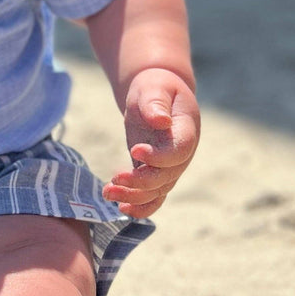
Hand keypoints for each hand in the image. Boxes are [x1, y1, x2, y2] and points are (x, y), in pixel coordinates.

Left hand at [102, 68, 199, 218]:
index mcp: (185, 130)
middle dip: (141, 182)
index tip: (135, 150)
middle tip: (116, 177)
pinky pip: (154, 197)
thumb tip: (160, 121)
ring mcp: (170, 167)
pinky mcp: (156, 173)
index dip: (160, 156)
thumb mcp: (153, 88)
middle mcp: (182, 153)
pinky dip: (140, 206)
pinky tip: (121, 207)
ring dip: (134, 197)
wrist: (157, 96)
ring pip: (157, 191)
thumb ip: (156, 102)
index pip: (180, 150)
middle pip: (167, 177)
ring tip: (108, 192)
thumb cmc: (155, 88)